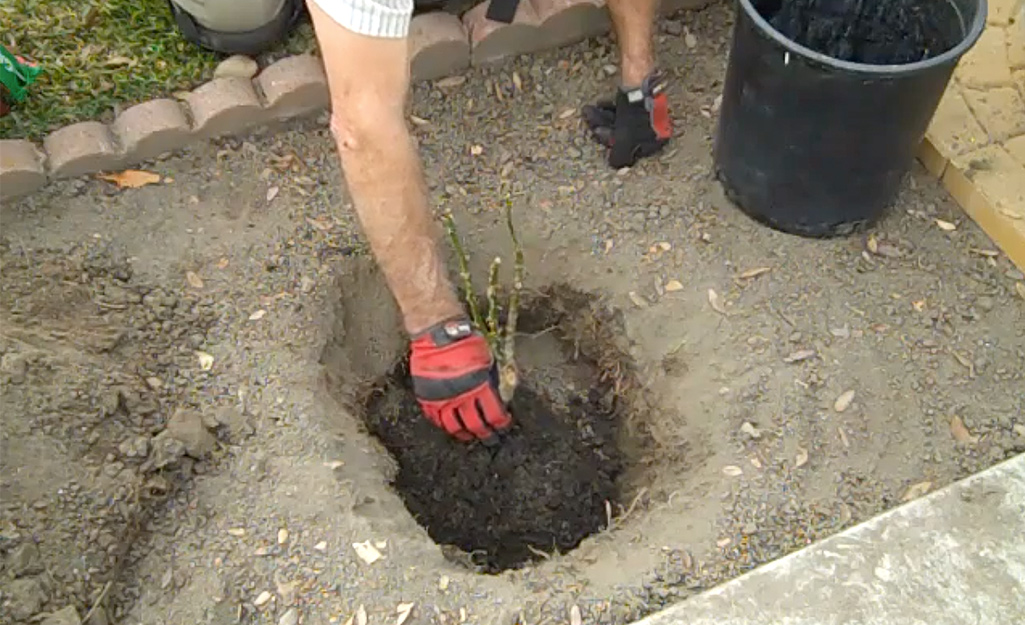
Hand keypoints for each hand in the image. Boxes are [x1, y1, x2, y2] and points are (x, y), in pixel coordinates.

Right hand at [409, 317, 512, 441]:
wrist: (438, 333)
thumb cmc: (467, 342)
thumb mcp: (488, 360)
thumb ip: (493, 380)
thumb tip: (500, 398)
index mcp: (480, 386)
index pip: (494, 414)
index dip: (501, 423)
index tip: (504, 425)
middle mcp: (461, 396)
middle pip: (475, 425)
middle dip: (485, 434)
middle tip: (490, 439)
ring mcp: (442, 398)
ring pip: (454, 426)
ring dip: (464, 433)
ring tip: (470, 435)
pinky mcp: (427, 397)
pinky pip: (435, 418)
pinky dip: (444, 424)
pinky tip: (450, 425)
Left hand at [582, 72, 671, 168]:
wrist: (639, 79)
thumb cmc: (635, 112)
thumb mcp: (625, 139)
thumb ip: (620, 156)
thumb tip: (615, 166)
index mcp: (656, 140)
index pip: (631, 151)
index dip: (613, 145)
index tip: (600, 137)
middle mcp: (655, 129)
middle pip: (624, 135)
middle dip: (604, 128)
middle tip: (590, 123)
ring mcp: (648, 115)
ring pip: (621, 122)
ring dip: (603, 118)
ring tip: (588, 111)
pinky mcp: (640, 102)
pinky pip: (623, 111)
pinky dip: (611, 109)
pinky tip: (600, 104)